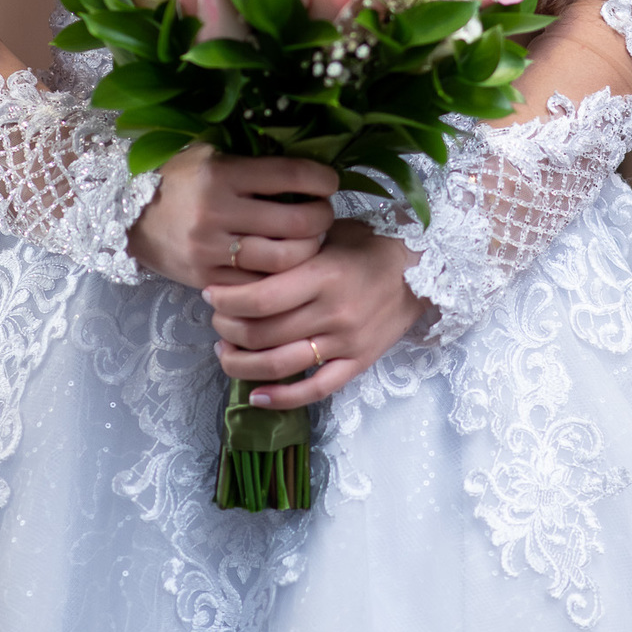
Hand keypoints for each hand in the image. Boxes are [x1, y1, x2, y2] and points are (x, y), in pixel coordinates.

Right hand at [126, 142, 336, 289]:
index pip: (290, 174)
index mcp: (222, 172)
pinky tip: (285, 265)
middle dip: (322, 218)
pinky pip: (258, 284)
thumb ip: (253, 158)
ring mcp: (211, 249)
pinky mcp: (207, 278)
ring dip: (308, 250)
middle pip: (295, 221)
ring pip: (282, 258)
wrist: (127, 216)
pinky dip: (279, 277)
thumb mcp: (210, 153)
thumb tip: (309, 161)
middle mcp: (217, 210)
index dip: (322, 178)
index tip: (331, 181)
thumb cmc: (178, 177)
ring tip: (310, 240)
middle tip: (324, 214)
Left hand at [205, 219, 426, 404]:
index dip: (227, 300)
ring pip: (282, 365)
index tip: (209, 293)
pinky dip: (282, 398)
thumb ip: (292, 246)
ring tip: (225, 352)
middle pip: (264, 333)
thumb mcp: (329, 233)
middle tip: (215, 320)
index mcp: (324, 275)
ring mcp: (346, 342)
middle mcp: (333, 312)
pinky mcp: (358, 363)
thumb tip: (242, 256)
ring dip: (243, 363)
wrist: (422, 269)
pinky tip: (256, 396)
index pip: (262, 298)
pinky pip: (315, 390)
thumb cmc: (368, 243)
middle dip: (228, 329)